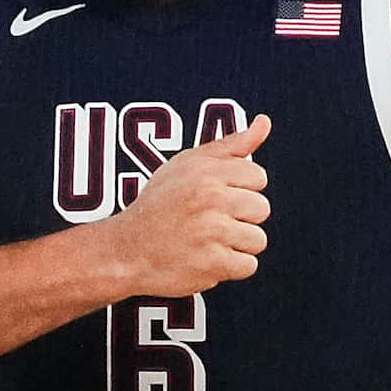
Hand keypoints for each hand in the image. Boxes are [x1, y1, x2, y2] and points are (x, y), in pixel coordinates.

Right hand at [104, 117, 272, 294]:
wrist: (125, 250)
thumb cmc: (159, 204)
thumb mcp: (187, 164)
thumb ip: (230, 145)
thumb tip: (264, 122)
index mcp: (207, 171)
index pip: (258, 177)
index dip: (240, 190)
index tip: (215, 198)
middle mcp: (211, 198)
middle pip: (261, 209)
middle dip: (240, 218)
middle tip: (208, 222)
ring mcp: (213, 232)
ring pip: (258, 240)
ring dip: (236, 245)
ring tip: (207, 241)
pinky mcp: (213, 263)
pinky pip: (248, 266)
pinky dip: (230, 267)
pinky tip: (206, 259)